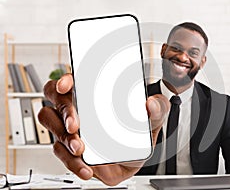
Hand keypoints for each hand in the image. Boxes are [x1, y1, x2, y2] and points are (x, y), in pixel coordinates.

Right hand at [38, 74, 168, 185]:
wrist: (135, 159)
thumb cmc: (138, 132)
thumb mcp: (154, 117)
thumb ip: (157, 108)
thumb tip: (151, 103)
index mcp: (93, 97)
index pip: (70, 83)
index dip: (63, 81)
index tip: (67, 85)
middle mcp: (79, 112)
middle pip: (55, 104)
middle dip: (63, 113)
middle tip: (76, 125)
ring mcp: (73, 132)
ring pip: (53, 129)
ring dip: (64, 139)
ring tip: (80, 148)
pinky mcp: (72, 152)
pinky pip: (62, 155)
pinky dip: (73, 163)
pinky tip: (86, 168)